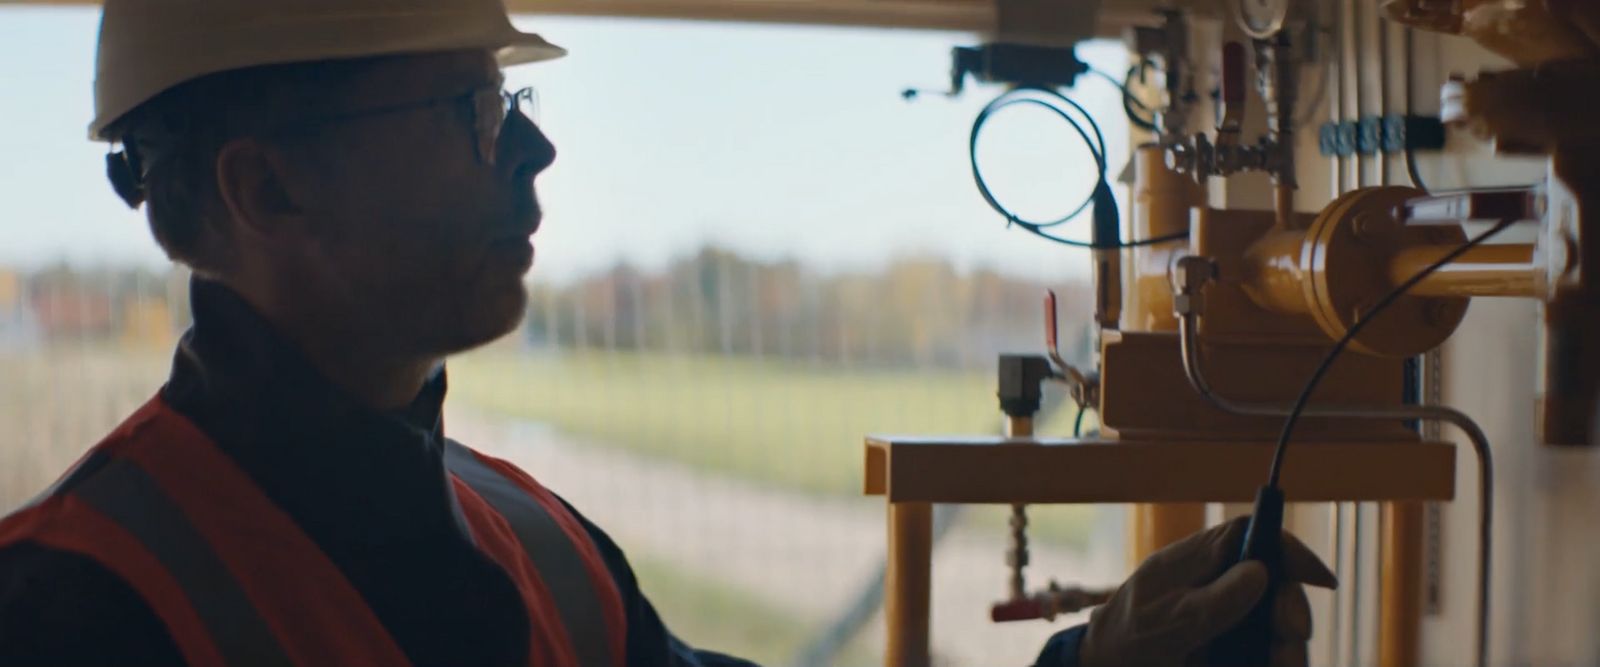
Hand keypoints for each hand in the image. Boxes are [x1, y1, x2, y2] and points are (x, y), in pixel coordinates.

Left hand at [1078, 516, 1337, 666]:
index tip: (1321, 579)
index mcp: (1196, 561)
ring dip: (1286, 649)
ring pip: (1277, 626)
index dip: (1289, 548)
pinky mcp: (1232, 645)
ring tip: (1278, 663)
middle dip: (1291, 612)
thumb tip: (1261, 572)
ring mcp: (1227, 616)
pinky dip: (1272, 660)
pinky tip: (1270, 665)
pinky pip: (1265, 652)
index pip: (1249, 534)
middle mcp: (1217, 583)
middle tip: (1289, 637)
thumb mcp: (1167, 622)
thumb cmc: (1127, 640)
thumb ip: (1213, 601)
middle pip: (1275, 585)